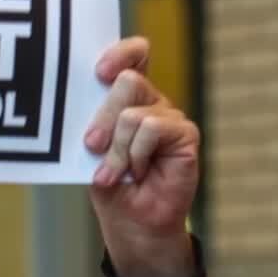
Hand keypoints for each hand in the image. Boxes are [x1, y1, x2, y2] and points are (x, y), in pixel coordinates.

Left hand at [84, 37, 198, 276]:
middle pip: (127, 82)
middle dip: (103, 117)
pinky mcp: (185, 135)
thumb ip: (95, 123)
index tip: (99, 71)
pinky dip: (136, 153)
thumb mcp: (92, 151)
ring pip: (134, 112)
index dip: (121, 53)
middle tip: (93, 146)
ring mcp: (169, 117)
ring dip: (117, 147)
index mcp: (127, 98)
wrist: (131, 223)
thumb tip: (94, 107)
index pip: (133, 57)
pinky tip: (138, 171)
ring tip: (115, 171)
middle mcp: (151, 102)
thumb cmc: (110, 184)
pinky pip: (152, 129)